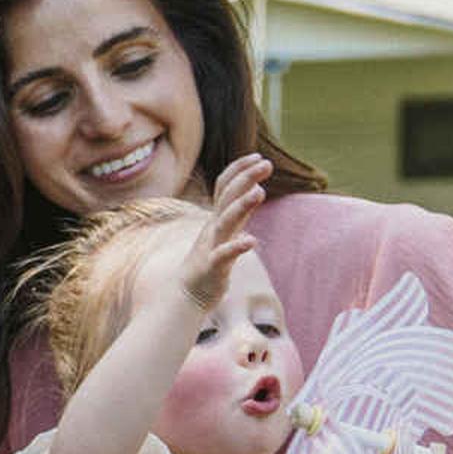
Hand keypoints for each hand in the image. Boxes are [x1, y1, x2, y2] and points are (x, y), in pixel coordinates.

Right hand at [171, 154, 270, 308]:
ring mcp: (212, 247)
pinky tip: (251, 241)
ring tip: (260, 191)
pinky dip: (237, 246)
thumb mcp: (223, 233)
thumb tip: (254, 190)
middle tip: (267, 163)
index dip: (240, 170)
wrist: (185, 296)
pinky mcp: (213, 268)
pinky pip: (224, 255)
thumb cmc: (209, 263)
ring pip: (226, 222)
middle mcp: (213, 228)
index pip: (225, 186)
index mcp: (216, 219)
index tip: (259, 157)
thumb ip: (238, 213)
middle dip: (246, 178)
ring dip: (242, 205)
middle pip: (228, 197)